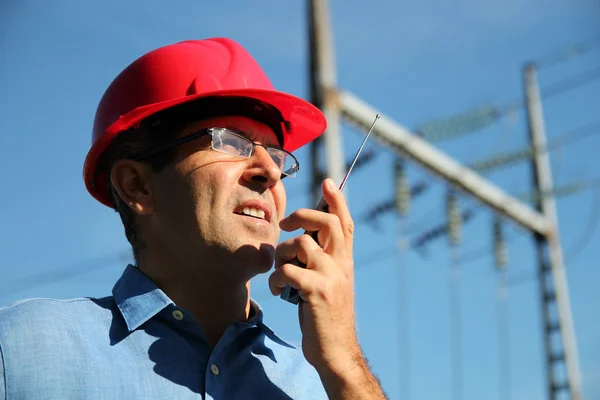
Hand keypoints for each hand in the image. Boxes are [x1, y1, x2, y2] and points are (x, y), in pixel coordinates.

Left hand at [269, 178, 359, 372]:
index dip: (337, 201)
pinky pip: (287, 270)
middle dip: (303, 215)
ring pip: (301, 244)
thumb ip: (322, 261)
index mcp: (344, 261)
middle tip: (285, 224)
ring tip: (279, 275)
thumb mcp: (329, 284)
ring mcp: (331, 277)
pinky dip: (275, 279)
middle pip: (327, 223)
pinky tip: (277, 291)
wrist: (336, 351)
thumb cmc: (325, 316)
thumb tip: (304, 238)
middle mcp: (342, 265)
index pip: (345, 223)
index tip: (328, 182)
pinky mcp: (317, 291)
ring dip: (281, 256)